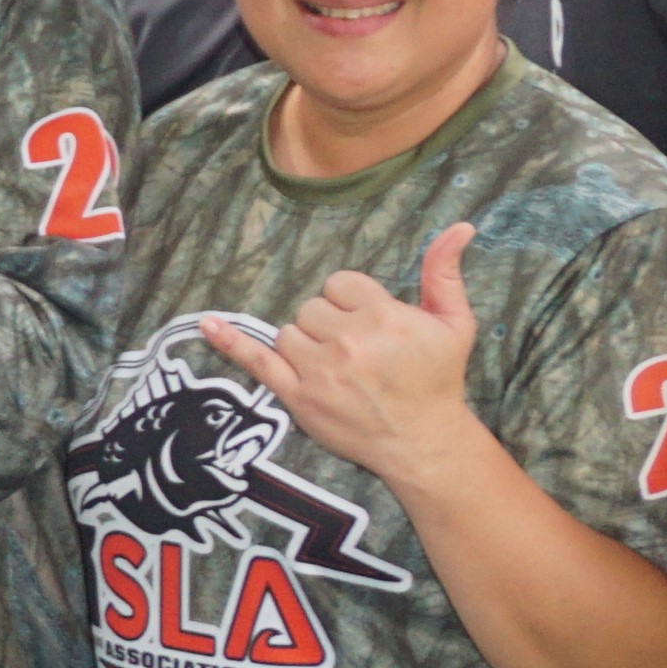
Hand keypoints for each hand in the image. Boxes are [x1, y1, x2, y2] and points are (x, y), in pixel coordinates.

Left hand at [202, 223, 488, 485]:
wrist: (423, 441)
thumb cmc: (438, 380)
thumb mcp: (454, 323)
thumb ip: (444, 272)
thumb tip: (459, 226)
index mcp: (381, 315)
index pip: (339, 284)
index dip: (351, 302)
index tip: (367, 323)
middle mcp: (347, 339)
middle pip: (312, 308)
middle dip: (330, 324)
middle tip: (357, 352)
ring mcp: (318, 369)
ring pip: (289, 332)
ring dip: (306, 344)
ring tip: (338, 368)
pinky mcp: (298, 397)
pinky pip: (257, 361)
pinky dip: (231, 342)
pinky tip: (207, 325)